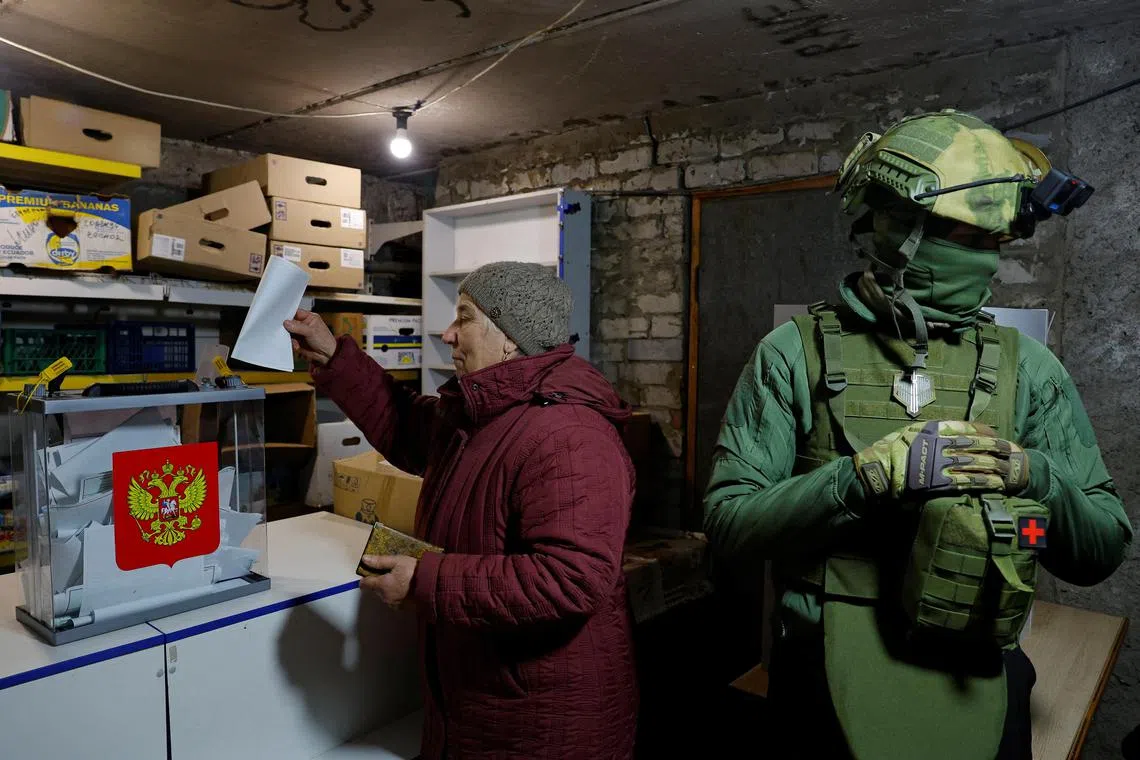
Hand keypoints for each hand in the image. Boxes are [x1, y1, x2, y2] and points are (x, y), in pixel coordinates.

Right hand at [284, 309, 336, 365]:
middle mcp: (303, 324)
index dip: (288, 314)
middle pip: (290, 322)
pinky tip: (297, 346)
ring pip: (288, 332)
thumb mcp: (311, 331)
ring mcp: (300, 332)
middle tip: (285, 330)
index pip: (296, 312)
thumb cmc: (325, 341)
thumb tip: (286, 322)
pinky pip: (289, 340)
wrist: (327, 355)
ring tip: (295, 341)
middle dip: (287, 327)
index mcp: (309, 317)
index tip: (281, 317)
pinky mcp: (297, 341)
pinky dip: (291, 343)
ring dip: (289, 336)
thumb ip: (298, 327)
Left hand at [359, 555, 416, 605]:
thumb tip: (364, 559)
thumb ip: (380, 561)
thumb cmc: (414, 570)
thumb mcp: (397, 561)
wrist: (432, 585)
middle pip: (375, 590)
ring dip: (387, 589)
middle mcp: (385, 597)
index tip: (369, 573)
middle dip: (379, 583)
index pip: (366, 584)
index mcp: (382, 585)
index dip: (365, 578)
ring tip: (399, 580)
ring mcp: (394, 604)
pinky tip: (404, 588)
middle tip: (390, 573)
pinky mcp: (402, 608)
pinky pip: (393, 601)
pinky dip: (396, 595)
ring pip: (384, 596)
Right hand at [853, 420, 1028, 501]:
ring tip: (1007, 470)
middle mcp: (940, 445)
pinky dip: (984, 483)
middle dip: (996, 448)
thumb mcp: (912, 431)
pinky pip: (968, 482)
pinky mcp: (941, 483)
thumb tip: (955, 431)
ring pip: (976, 464)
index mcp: (933, 430)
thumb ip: (934, 430)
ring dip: (995, 467)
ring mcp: (941, 464)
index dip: (984, 431)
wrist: (879, 472)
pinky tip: (996, 485)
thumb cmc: (892, 450)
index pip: (966, 427)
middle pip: (976, 445)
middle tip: (1011, 451)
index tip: (996, 434)